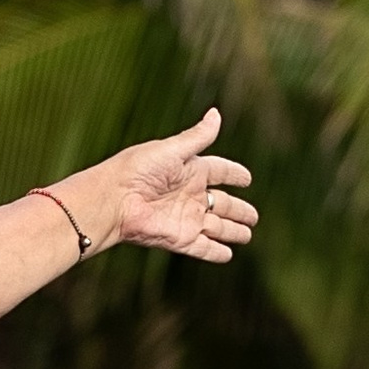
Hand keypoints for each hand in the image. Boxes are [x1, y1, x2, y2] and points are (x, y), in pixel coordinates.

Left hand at [105, 108, 255, 262]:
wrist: (114, 201)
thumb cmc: (137, 170)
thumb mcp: (171, 150)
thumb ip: (197, 137)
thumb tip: (216, 113)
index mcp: (190, 170)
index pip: (219, 171)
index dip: (233, 174)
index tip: (247, 179)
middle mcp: (190, 195)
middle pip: (222, 203)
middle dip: (239, 210)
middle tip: (254, 216)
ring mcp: (186, 219)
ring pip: (217, 227)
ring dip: (233, 231)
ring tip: (247, 235)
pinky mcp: (180, 239)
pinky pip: (203, 248)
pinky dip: (216, 253)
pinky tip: (228, 255)